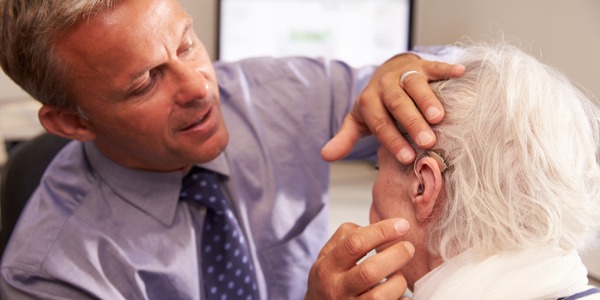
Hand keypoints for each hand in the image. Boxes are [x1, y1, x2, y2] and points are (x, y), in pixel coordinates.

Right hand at [305, 219, 413, 299]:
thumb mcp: (327, 256)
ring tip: (399, 274)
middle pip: (369, 271)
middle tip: (408, 247)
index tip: (401, 224)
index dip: (381, 231)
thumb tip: (377, 226)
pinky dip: (400, 299)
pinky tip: (399, 293)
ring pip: (380, 295)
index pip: (354, 244)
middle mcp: (337, 288)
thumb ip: (346, 237)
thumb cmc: (328, 280)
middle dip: (395, 256)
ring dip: (398, 281)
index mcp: (328, 267)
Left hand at [321, 53, 464, 163]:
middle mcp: (385, 85)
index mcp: (369, 101)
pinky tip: (461, 74)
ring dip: (427, 99)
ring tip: (439, 117)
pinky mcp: (422, 64)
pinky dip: (447, 69)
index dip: (392, 140)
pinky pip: (435, 66)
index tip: (407, 159)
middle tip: (427, 142)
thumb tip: (325, 156)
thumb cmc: (377, 104)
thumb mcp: (358, 120)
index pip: (380, 123)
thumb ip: (345, 138)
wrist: (387, 72)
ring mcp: (404, 73)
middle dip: (411, 122)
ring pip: (415, 84)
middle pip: (398, 103)